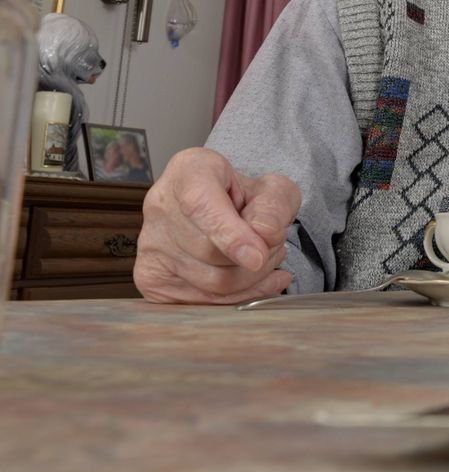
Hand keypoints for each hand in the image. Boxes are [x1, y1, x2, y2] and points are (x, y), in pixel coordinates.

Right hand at [134, 148, 300, 304]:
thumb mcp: (274, 191)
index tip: (258, 256)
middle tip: (274, 248)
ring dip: (251, 279)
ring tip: (263, 261)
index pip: (201, 206)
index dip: (230, 235)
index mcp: (189, 170)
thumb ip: (275, 207)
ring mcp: (149, 244)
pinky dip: (236, 299)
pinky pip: (198, 302)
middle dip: (258, 258)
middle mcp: (160, 205)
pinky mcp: (149, 277)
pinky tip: (254, 283)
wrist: (225, 209)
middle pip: (210, 252)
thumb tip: (264, 236)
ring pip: (209, 282)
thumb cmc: (248, 198)